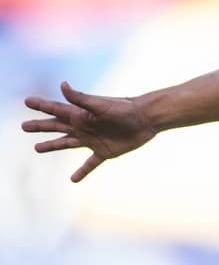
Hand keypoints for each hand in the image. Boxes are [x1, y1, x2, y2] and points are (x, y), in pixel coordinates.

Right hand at [22, 82, 155, 181]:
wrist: (147, 119)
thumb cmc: (124, 109)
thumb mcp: (100, 105)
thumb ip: (80, 98)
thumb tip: (62, 85)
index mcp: (80, 115)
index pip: (55, 110)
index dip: (41, 105)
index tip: (27, 101)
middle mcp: (84, 127)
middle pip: (56, 127)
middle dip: (40, 126)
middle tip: (24, 126)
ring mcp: (93, 140)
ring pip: (67, 143)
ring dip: (52, 145)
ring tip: (37, 148)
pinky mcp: (105, 151)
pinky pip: (90, 163)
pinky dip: (82, 171)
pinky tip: (73, 179)